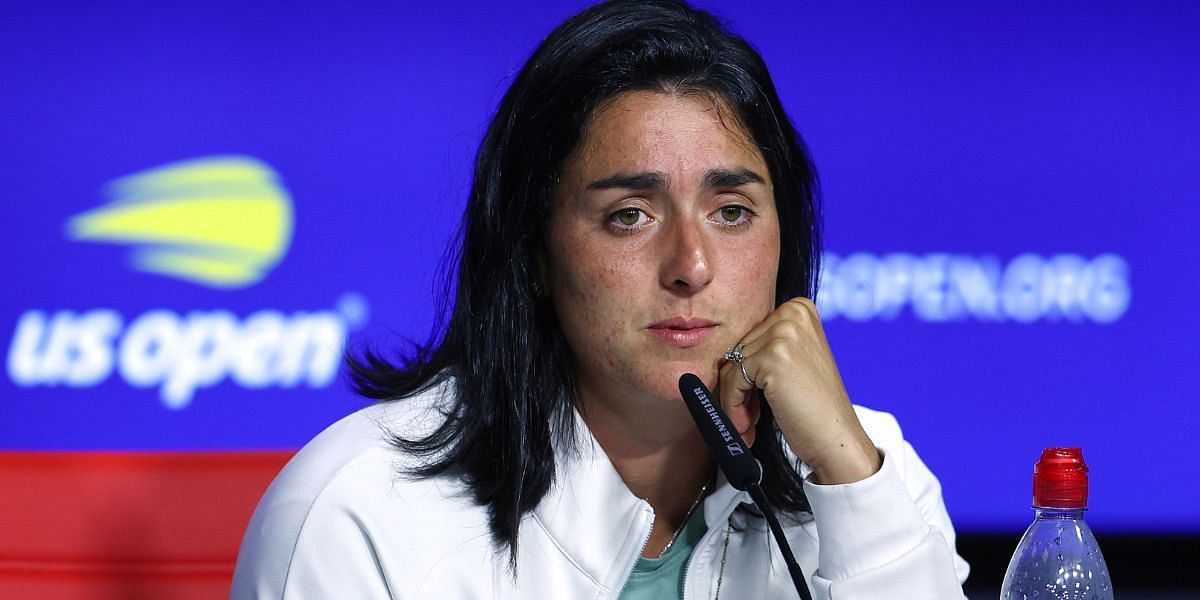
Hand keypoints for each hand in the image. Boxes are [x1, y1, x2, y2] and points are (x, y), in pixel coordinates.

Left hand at [718, 297, 881, 484]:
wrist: (837, 438)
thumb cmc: (814, 406)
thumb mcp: (793, 362)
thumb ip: (764, 347)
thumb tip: (720, 353)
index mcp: (799, 308)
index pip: (750, 337)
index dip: (746, 371)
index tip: (752, 399)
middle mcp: (792, 313)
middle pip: (738, 349)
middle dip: (739, 386)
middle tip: (749, 417)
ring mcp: (783, 333)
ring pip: (731, 365)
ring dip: (734, 399)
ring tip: (747, 424)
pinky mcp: (772, 356)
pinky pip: (731, 380)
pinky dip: (732, 406)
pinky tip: (746, 426)